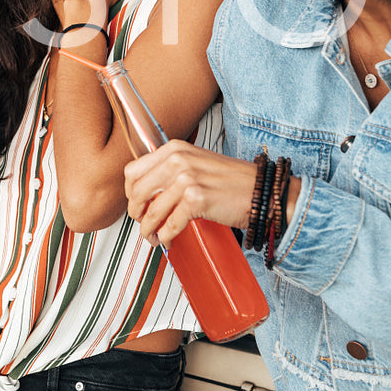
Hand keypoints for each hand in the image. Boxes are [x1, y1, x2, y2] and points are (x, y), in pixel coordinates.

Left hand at [123, 140, 257, 246]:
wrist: (261, 191)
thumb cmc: (232, 181)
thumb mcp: (196, 163)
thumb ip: (171, 170)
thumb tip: (147, 192)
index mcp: (175, 149)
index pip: (134, 170)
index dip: (130, 193)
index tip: (136, 204)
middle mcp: (178, 160)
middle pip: (137, 192)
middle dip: (136, 214)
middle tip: (142, 224)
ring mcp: (187, 179)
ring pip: (152, 212)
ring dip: (149, 231)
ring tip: (154, 238)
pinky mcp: (197, 200)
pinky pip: (170, 225)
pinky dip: (166, 237)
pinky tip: (168, 241)